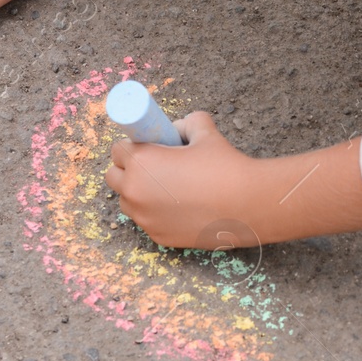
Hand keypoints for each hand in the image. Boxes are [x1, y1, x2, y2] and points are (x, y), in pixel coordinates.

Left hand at [105, 113, 265, 249]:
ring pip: (128, 202)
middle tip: (153, 166)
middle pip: (113, 177)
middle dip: (128, 170)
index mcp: (141, 162)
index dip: (132, 146)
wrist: (248, 204)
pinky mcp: (158, 237)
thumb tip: (178, 128)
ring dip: (139, 193)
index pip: (117, 150)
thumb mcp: (205, 133)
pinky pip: (147, 221)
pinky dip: (156, 213)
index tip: (147, 147)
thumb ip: (187, 124)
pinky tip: (180, 207)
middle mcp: (135, 192)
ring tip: (168, 188)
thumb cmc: (225, 167)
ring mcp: (145, 218)